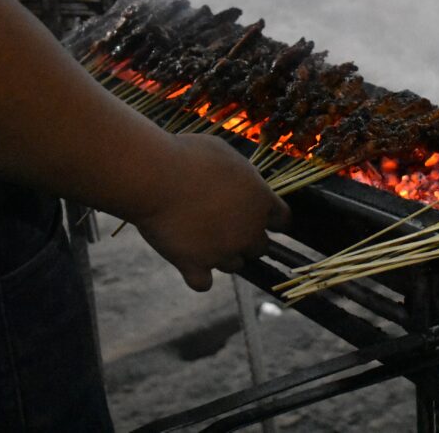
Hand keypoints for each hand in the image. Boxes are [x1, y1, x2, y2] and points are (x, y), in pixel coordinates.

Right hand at [130, 134, 289, 291]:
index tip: (260, 216)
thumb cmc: (190, 157)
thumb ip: (241, 175)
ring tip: (200, 236)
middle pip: (259, 247)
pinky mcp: (195, 266)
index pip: (282, 220)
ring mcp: (223, 252)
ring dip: (221, 254)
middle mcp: (249, 231)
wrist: (156, 177)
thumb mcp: (226, 155)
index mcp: (261, 200)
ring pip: (233, 265)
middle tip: (223, 224)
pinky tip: (187, 260)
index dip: (270, 219)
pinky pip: (203, 283)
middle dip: (245, 238)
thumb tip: (241, 181)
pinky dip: (197, 275)